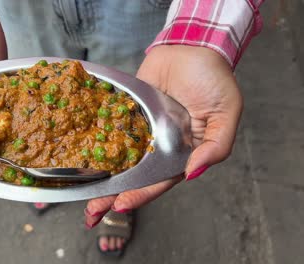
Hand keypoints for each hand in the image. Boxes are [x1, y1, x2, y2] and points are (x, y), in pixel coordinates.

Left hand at [84, 45, 242, 226]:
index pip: (158, 180)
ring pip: (118, 159)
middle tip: (91, 211)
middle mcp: (158, 146)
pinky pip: (110, 129)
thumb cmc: (215, 81)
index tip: (120, 205)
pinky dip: (96, 143)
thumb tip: (193, 173)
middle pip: (133, 177)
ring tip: (82, 195)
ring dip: (101, 177)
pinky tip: (79, 156)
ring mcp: (140, 130)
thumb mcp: (226, 114)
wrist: (192, 47)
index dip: (140, 194)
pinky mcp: (127, 113)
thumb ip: (215, 146)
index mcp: (181, 153)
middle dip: (112, 195)